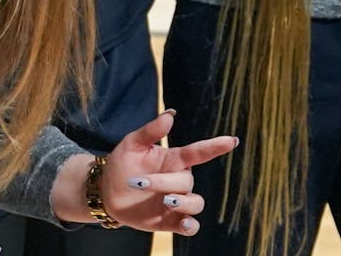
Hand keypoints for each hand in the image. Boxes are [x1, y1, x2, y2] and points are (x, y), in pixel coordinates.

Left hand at [98, 110, 236, 236]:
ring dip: (182, 202)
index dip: (216, 146)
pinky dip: (191, 225)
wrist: (108, 193)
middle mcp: (179, 181)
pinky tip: (185, 222)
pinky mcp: (171, 221)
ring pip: (195, 203)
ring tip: (164, 200)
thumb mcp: (132, 144)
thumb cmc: (122, 164)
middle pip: (186, 180)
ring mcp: (177, 202)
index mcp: (174, 160)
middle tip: (138, 182)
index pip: (199, 152)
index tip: (232, 140)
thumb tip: (171, 114)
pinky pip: (191, 226)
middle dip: (163, 181)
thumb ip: (151, 130)